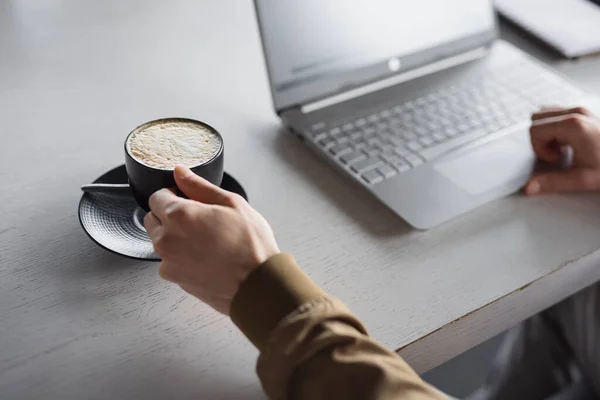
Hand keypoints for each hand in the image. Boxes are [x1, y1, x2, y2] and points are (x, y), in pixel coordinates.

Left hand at [144, 166, 279, 314]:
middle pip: (153, 218)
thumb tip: (181, 172)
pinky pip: (169, 261)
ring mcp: (168, 262)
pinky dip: (181, 256)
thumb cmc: (251, 246)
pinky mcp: (174, 279)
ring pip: (160, 240)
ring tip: (205, 239)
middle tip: (197, 219)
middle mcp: (167, 239)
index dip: (173, 194)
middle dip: (169, 215)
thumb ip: (199, 186)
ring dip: (174, 235)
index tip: (187, 198)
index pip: (156, 197)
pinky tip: (205, 256)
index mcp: (179, 215)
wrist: (258, 286)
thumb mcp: (232, 204)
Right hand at [525, 106, 599, 195]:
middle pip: (537, 118)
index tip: (554, 159)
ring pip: (546, 114)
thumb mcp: (583, 179)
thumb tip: (530, 187)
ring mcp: (583, 110)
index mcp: (573, 126)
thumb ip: (552, 183)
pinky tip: (571, 142)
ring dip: (548, 131)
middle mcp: (577, 113)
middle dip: (540, 138)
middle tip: (557, 153)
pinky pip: (559, 113)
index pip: (535, 129)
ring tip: (564, 147)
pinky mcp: (587, 112)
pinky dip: (557, 126)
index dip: (538, 148)